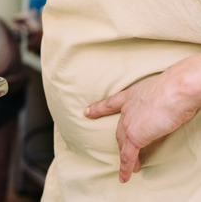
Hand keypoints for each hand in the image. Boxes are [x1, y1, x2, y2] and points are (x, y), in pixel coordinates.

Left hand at [85, 54, 200, 182]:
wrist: (175, 90)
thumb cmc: (175, 86)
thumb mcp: (162, 90)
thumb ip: (159, 99)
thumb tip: (172, 103)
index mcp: (130, 96)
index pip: (110, 104)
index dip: (98, 109)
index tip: (87, 112)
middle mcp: (126, 110)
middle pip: (119, 130)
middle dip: (121, 142)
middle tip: (123, 151)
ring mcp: (129, 123)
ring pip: (123, 144)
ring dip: (126, 156)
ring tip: (131, 168)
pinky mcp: (135, 136)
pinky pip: (128, 156)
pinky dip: (126, 167)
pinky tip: (125, 176)